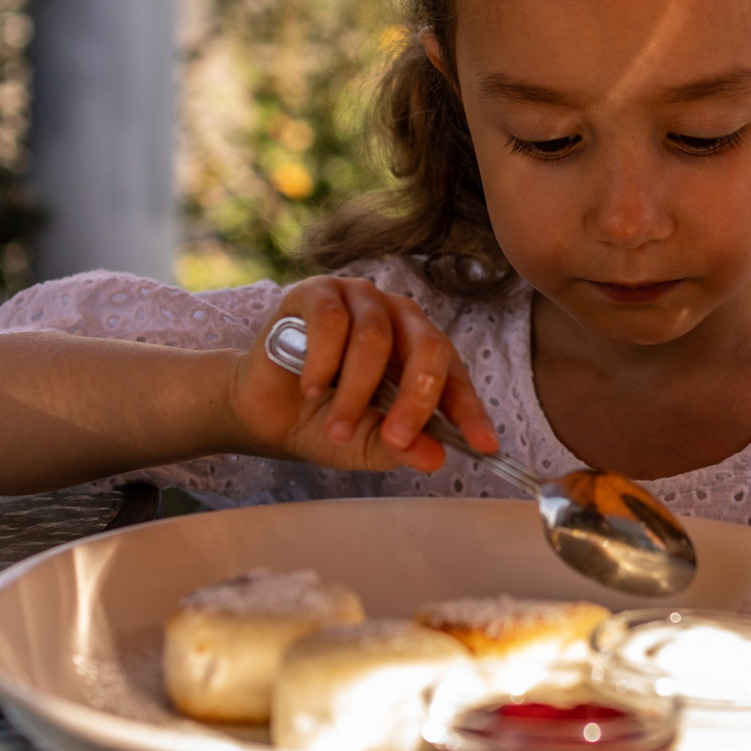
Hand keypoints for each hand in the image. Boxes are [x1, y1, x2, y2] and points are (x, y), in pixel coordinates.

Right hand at [226, 276, 497, 473]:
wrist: (266, 414)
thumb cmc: (324, 422)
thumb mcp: (368, 445)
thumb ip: (401, 447)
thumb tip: (434, 458)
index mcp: (422, 352)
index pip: (455, 377)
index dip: (470, 411)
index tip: (484, 446)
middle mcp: (398, 318)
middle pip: (427, 345)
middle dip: (415, 399)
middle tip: (398, 438)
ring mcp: (359, 299)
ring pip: (374, 338)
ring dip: (355, 392)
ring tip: (337, 429)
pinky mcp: (317, 292)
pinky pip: (330, 321)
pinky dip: (322, 362)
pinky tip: (310, 388)